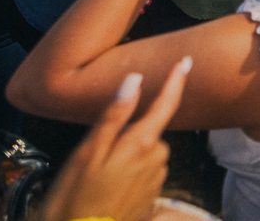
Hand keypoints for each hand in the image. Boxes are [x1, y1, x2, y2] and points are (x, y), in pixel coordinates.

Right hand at [31, 56, 190, 220]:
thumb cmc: (75, 199)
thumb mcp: (87, 153)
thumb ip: (113, 116)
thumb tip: (134, 79)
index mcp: (141, 144)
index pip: (165, 105)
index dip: (175, 81)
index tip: (185, 61)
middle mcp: (157, 160)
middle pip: (150, 132)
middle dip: (130, 134)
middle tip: (96, 155)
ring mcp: (157, 180)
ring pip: (146, 154)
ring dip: (127, 157)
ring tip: (97, 177)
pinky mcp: (152, 198)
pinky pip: (144, 174)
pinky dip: (128, 175)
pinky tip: (107, 189)